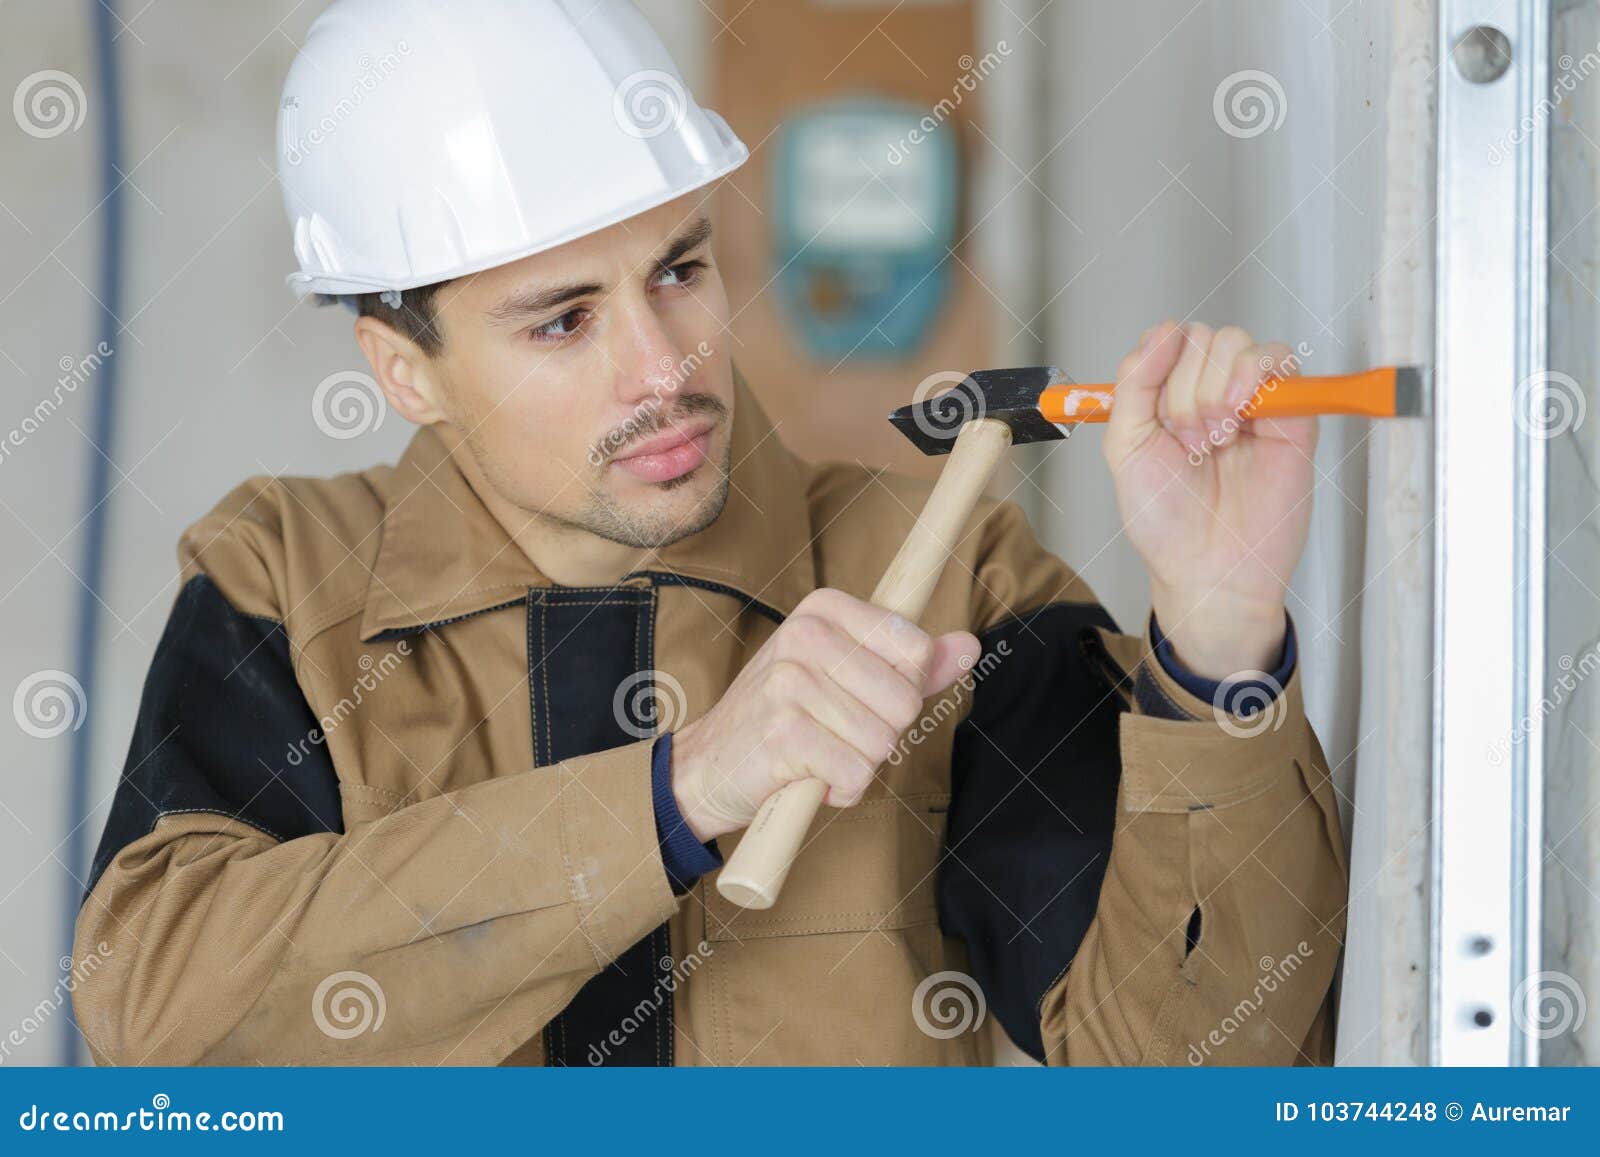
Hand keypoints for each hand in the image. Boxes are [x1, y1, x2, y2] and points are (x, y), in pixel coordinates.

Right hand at [670, 588, 979, 840]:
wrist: (706, 766)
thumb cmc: (783, 720)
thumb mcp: (845, 677)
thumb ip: (909, 664)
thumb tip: (970, 646)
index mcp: (824, 609)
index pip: (916, 649)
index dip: (901, 692)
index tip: (859, 699)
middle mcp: (805, 634)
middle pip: (905, 701)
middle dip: (881, 734)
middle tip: (834, 733)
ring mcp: (791, 681)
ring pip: (884, 742)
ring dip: (859, 765)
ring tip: (818, 755)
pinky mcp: (784, 732)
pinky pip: (856, 773)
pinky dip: (841, 789)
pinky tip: (809, 777)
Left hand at [1102, 321, 1315, 679]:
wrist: (1209, 569)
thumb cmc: (1166, 522)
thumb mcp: (1125, 447)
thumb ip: (1134, 383)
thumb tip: (1162, 331)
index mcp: (1168, 400)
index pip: (1170, 341)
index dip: (1161, 364)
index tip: (1157, 411)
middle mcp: (1210, 395)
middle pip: (1202, 339)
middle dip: (1185, 390)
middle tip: (1188, 441)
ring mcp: (1251, 402)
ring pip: (1236, 343)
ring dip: (1215, 388)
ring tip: (1214, 439)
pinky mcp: (1290, 415)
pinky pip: (1280, 360)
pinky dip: (1253, 376)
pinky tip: (1238, 417)